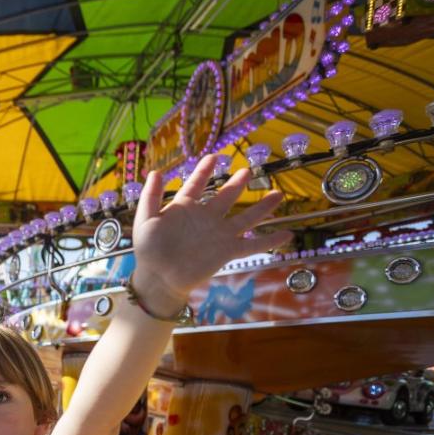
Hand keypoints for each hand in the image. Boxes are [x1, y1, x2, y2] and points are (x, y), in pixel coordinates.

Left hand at [130, 154, 294, 316]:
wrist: (158, 277)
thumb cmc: (149, 250)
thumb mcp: (146, 220)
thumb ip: (151, 196)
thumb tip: (156, 171)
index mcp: (185, 207)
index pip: (197, 184)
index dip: (204, 170)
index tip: (213, 156)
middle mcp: (206, 218)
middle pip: (226, 197)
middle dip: (237, 184)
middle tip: (247, 171)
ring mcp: (219, 234)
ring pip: (246, 217)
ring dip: (262, 207)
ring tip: (277, 194)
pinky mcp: (227, 250)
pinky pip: (253, 245)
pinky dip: (270, 241)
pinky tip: (288, 235)